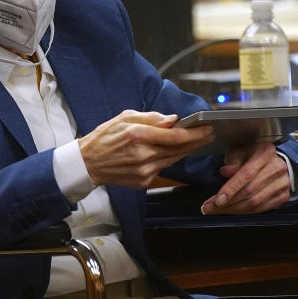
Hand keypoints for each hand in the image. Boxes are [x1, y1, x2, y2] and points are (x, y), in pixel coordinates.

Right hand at [78, 110, 214, 188]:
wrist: (88, 163)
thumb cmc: (104, 138)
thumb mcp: (124, 117)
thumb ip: (151, 118)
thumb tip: (172, 119)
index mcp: (138, 135)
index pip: (175, 135)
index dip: (195, 133)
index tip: (206, 128)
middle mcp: (143, 154)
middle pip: (179, 149)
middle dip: (197, 140)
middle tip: (209, 133)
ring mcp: (144, 170)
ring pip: (174, 159)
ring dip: (188, 150)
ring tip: (197, 141)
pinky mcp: (143, 180)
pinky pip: (163, 167)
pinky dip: (171, 158)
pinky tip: (176, 152)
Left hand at [200, 142, 289, 214]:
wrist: (275, 160)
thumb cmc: (253, 154)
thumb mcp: (241, 149)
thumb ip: (233, 159)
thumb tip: (225, 172)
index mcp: (266, 153)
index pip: (246, 174)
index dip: (230, 189)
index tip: (217, 200)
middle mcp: (277, 168)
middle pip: (249, 191)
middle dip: (227, 202)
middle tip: (209, 207)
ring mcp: (282, 183)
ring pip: (255, 203)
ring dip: (234, 209)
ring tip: (217, 210)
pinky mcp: (283, 196)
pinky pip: (262, 209)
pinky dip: (245, 212)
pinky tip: (232, 210)